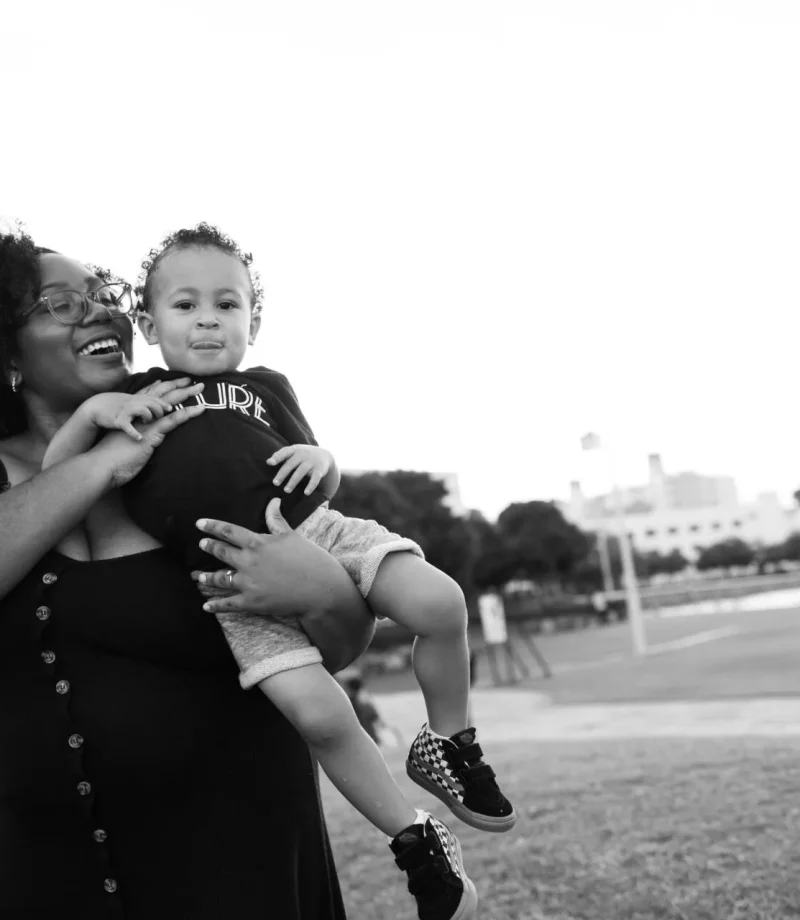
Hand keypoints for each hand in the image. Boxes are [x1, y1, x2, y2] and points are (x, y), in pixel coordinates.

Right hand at [82, 392, 174, 440]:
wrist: (94, 406)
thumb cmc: (116, 403)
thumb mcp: (132, 396)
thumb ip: (147, 392)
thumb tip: (160, 382)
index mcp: (137, 398)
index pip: (154, 398)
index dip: (163, 403)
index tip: (170, 408)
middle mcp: (133, 403)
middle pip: (152, 404)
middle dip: (159, 411)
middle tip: (161, 417)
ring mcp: (125, 411)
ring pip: (143, 411)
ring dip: (148, 417)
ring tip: (148, 423)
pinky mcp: (118, 420)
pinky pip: (127, 426)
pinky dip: (134, 432)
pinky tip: (139, 438)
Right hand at [90, 380, 205, 488]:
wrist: (98, 464)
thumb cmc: (111, 456)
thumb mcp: (125, 441)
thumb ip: (137, 434)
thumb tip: (143, 436)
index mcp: (135, 414)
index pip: (154, 395)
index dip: (168, 387)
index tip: (182, 381)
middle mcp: (138, 415)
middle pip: (162, 396)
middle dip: (180, 388)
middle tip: (198, 384)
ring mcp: (141, 423)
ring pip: (167, 405)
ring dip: (185, 399)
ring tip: (201, 395)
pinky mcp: (147, 434)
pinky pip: (169, 422)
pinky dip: (183, 416)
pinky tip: (197, 411)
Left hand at [190, 499, 333, 616]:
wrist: (322, 589)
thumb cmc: (311, 559)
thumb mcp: (292, 536)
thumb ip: (276, 520)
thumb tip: (273, 501)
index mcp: (258, 543)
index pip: (229, 531)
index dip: (212, 527)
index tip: (199, 524)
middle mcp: (249, 561)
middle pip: (222, 552)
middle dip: (209, 547)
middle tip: (201, 545)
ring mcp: (248, 583)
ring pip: (220, 578)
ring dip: (206, 577)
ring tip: (197, 576)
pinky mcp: (251, 602)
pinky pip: (228, 604)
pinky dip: (215, 605)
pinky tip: (206, 606)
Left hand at [267, 444, 332, 494]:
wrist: (324, 455)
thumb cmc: (303, 454)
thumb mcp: (293, 451)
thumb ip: (281, 454)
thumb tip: (268, 462)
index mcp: (295, 450)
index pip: (285, 452)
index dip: (277, 457)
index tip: (270, 463)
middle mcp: (303, 454)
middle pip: (291, 464)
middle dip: (283, 474)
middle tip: (275, 483)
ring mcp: (312, 462)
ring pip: (301, 472)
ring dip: (293, 481)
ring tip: (286, 490)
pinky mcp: (319, 470)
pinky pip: (315, 479)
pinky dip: (311, 486)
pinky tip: (306, 493)